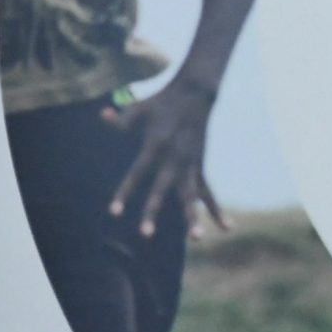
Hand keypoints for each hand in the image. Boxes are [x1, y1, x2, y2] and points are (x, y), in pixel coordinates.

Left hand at [103, 79, 226, 239]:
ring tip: (196, 239)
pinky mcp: (200, 165)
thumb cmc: (162, 100)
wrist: (196, 92)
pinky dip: (216, 210)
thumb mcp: (139, 107)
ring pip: (192, 196)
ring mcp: (191, 163)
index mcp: (157, 145)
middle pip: (163, 190)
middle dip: (154, 212)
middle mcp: (176, 158)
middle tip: (145, 234)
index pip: (137, 174)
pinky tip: (226, 228)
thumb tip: (105, 116)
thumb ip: (122, 119)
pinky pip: (208, 192)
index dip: (125, 193)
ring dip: (193, 218)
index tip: (114, 212)